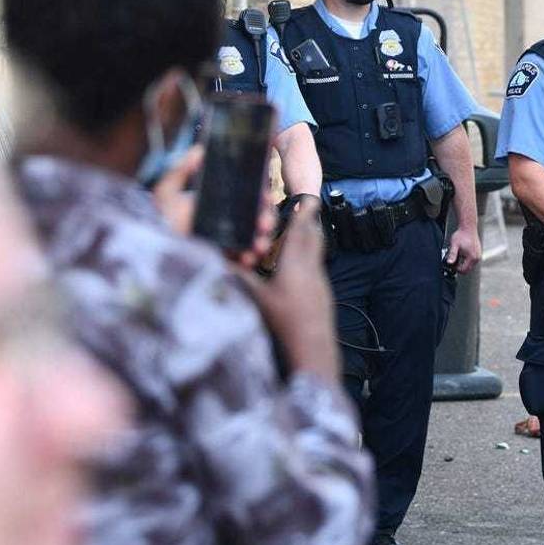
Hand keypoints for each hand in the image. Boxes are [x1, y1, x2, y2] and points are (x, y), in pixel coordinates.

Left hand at [154, 145, 276, 267]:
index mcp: (220, 203)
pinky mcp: (227, 262)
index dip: (261, 195)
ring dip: (263, 240)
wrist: (151, 252)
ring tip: (259, 244)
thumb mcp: (166, 193)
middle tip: (264, 223)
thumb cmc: (160, 223)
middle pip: (258, 217)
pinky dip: (251, 258)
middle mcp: (229, 222)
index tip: (265, 196)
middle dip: (266, 219)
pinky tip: (247, 257)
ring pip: (256, 239)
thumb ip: (180, 170)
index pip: (249, 195)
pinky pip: (245, 261)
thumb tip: (199, 150)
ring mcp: (230, 244)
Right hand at [237, 196, 337, 379]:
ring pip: (317, 253)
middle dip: (308, 221)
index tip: (306, 197)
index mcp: (296, 265)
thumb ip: (239, 277)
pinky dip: (309, 258)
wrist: (314, 348)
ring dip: (309, 239)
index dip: (302, 212)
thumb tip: (220, 261)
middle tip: (304, 208)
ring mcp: (320, 282)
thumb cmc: (284, 323)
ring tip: (301, 231)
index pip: (300, 231)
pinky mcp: (323, 294)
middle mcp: (312, 269)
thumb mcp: (257, 299)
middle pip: (313, 238)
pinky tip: (300, 265)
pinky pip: (316, 267)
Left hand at [445, 226, 481, 274]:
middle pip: (468, 269)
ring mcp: (478, 255)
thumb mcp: (454, 245)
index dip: (456, 269)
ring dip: (463, 263)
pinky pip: (472, 260)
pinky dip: (466, 260)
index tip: (451, 265)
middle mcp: (477, 257)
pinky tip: (461, 254)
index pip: (464, 270)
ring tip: (457, 256)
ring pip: (470, 265)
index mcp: (472, 257)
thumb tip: (449, 263)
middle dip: (460, 267)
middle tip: (453, 262)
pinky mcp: (478, 252)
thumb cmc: (461, 235)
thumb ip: (452, 255)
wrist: (468, 227)